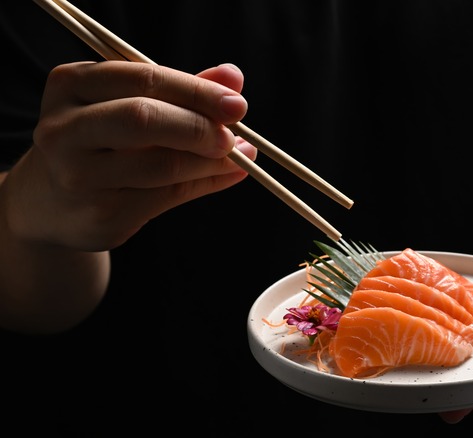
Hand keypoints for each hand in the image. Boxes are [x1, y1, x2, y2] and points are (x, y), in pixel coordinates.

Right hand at [3, 62, 256, 250]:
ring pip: (161, 164)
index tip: (236, 103)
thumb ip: (181, 90)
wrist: (51, 204)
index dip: (196, 90)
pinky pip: (169, 196)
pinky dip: (208, 182)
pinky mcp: (101, 214)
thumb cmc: (102, 142)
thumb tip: (234, 77)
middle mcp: (65, 128)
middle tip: (235, 136)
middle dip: (199, 126)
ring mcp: (79, 175)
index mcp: (71, 85)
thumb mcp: (129, 105)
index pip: (142, 78)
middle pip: (143, 118)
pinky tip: (229, 174)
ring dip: (211, 161)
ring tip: (239, 156)